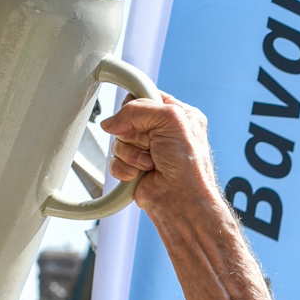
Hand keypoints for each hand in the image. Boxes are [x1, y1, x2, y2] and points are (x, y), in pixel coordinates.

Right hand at [103, 92, 217, 221]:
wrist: (183, 202)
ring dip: (131, 153)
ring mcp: (147, 151)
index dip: (137, 106)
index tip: (139, 118)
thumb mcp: (170, 120)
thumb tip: (111, 122)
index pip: (145, 97)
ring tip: (150, 163)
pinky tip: (140, 175)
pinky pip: (114, 161)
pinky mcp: (135, 168)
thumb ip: (138, 109)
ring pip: (118, 141)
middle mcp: (162, 132)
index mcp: (178, 115)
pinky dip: (124, 168)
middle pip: (127, 120)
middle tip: (151, 145)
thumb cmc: (189, 165)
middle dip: (135, 134)